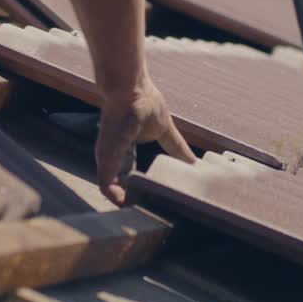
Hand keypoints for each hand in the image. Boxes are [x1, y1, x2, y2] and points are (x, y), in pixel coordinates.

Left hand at [96, 80, 196, 205]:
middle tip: (149, 216)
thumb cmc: (143, 102)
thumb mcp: (165, 130)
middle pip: (120, 188)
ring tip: (139, 213)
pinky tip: (124, 202)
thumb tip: (197, 163)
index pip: (130, 178)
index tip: (153, 205)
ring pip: (111, 190)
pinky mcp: (105, 155)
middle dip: (133, 202)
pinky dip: (114, 195)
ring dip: (124, 203)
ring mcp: (106, 157)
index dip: (140, 192)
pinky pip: (106, 181)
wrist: (129, 85)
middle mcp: (112, 157)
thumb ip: (177, 148)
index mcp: (125, 153)